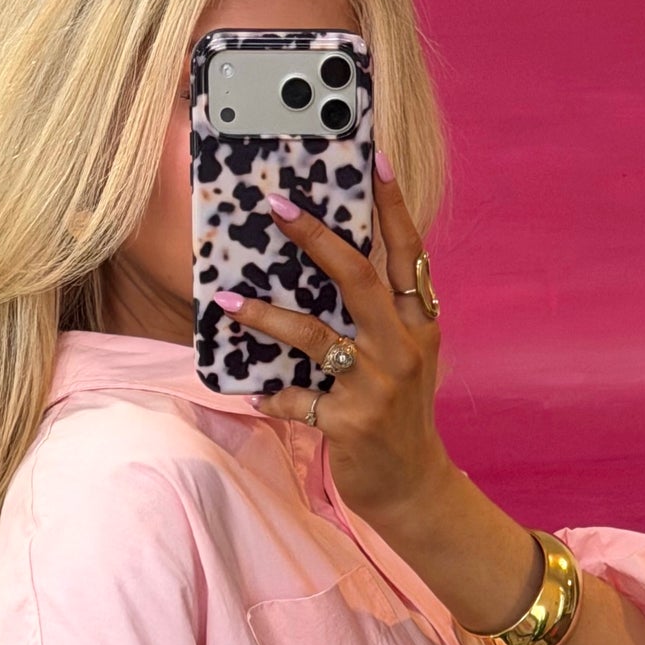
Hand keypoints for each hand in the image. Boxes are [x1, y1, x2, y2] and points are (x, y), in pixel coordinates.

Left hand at [215, 156, 454, 523]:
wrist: (413, 485)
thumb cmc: (398, 411)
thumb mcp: (405, 355)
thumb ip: (381, 313)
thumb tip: (334, 260)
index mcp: (418, 322)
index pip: (408, 253)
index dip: (393, 206)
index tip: (376, 159)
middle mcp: (403, 347)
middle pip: (359, 277)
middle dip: (315, 237)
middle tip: (276, 204)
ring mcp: (377, 386)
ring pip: (315, 336)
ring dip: (266, 315)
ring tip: (226, 300)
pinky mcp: (349, 423)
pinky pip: (297, 399)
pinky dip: (272, 396)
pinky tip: (252, 392)